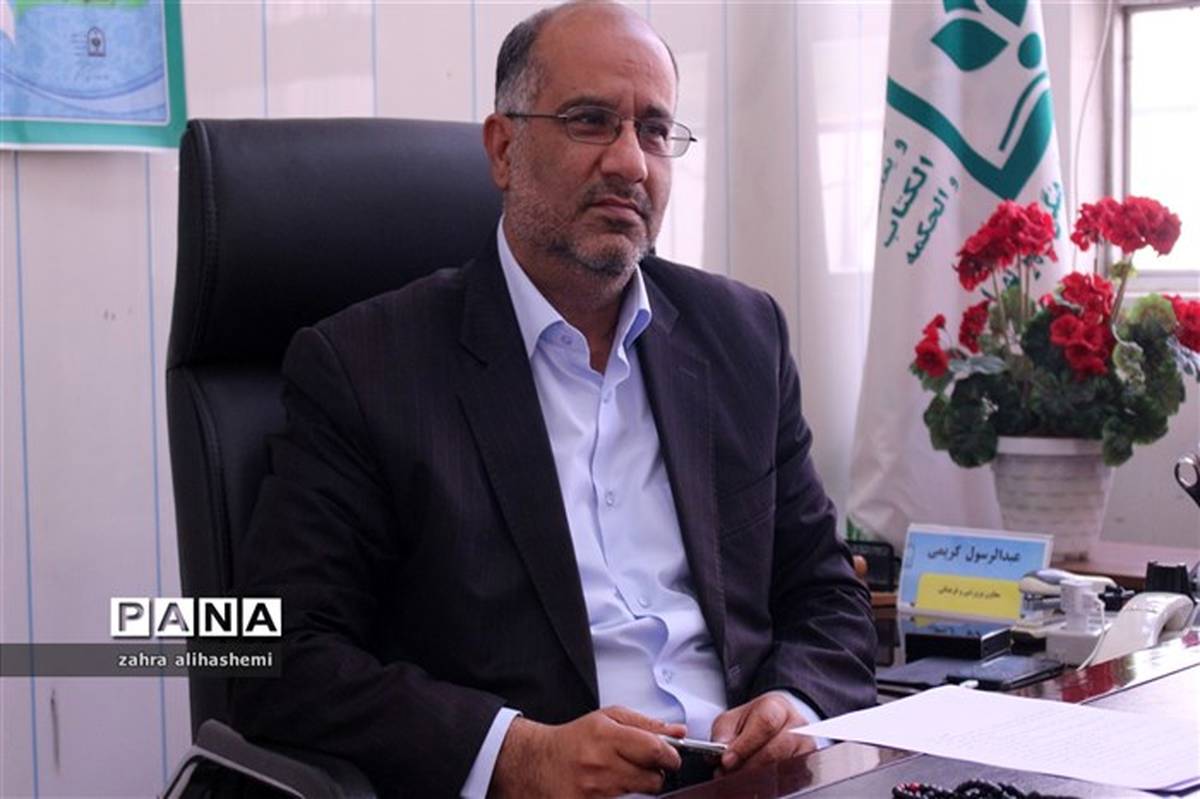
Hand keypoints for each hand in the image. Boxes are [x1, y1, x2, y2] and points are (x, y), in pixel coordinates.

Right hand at [489, 706, 685, 797]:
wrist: (536, 764)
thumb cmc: (574, 740)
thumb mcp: (608, 719)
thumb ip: (646, 724)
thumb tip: (679, 732)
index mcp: (606, 736)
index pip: (655, 750)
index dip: (671, 756)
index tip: (671, 758)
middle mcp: (599, 764)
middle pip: (652, 779)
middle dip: (654, 774)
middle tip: (642, 768)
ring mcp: (593, 791)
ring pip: (639, 796)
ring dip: (638, 788)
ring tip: (622, 778)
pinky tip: (612, 791)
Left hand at [710, 691, 815, 773]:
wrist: (773, 725)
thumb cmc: (752, 723)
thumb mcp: (731, 721)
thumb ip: (723, 734)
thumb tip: (721, 754)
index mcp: (777, 706)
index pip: (765, 724)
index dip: (744, 745)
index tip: (727, 760)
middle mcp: (797, 725)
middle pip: (775, 750)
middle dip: (748, 765)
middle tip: (729, 773)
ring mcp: (806, 747)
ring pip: (782, 768)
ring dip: (757, 776)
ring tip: (740, 776)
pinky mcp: (808, 767)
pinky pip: (789, 780)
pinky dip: (770, 783)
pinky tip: (757, 782)